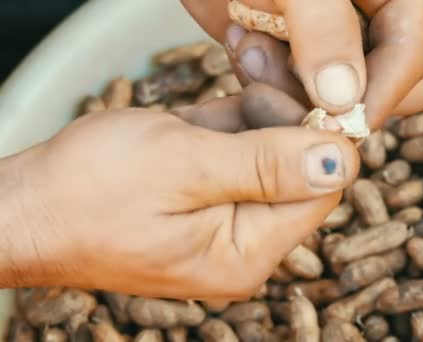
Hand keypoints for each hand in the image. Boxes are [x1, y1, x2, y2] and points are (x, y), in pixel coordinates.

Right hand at [2, 101, 358, 300]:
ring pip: (272, 152)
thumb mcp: (182, 166)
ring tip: (209, 101)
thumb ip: (265, 164)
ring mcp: (228, 220)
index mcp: (246, 253)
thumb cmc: (85, 191)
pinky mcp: (211, 197)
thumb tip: (342, 161)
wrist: (25, 206)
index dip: (315, 134)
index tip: (283, 89)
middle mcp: (245, 246)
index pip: (322, 190)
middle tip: (242, 79)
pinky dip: (229, 122)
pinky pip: (241, 152)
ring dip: (250, 112)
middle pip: (301, 168)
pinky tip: (202, 116)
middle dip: (277, 114)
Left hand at [181, 0, 422, 129]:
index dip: (380, 95)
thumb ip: (324, 30)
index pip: (411, 56)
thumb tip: (342, 100)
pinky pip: (291, 91)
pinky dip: (264, 80)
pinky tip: (240, 40)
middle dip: (333, 97)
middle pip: (384, 86)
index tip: (340, 126)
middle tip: (283, 81)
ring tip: (247, 42)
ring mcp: (331, 41)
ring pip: (334, 99)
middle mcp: (371, 19)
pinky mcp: (292, 53)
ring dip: (288, 87)